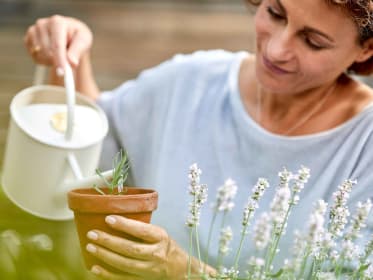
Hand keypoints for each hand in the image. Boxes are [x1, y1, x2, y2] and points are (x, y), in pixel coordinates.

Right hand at [24, 15, 92, 71]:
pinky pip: (35, 58)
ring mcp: (33, 31)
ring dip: (52, 62)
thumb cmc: (77, 37)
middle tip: (67, 65)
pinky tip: (52, 55)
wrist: (68, 33)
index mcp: (57, 22)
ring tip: (61, 55)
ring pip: (40, 56)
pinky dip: (44, 62)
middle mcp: (42, 24)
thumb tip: (72, 63)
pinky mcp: (28, 39)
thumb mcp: (83, 41)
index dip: (59, 60)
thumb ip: (77, 51)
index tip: (62, 72)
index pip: (57, 45)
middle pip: (47, 52)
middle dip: (57, 62)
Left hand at [86, 215, 215, 279]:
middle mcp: (156, 254)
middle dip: (109, 241)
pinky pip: (123, 278)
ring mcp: (149, 270)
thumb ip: (142, 230)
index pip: (141, 231)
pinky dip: (107, 274)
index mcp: (160, 238)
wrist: (181, 269)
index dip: (124, 225)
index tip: (108, 218)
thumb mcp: (160, 234)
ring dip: (105, 255)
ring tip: (91, 246)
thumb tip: (115, 220)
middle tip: (93, 233)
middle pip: (130, 248)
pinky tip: (95, 268)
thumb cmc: (167, 247)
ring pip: (124, 264)